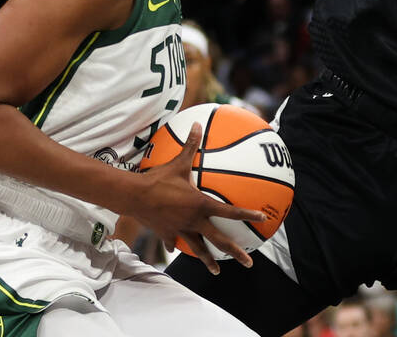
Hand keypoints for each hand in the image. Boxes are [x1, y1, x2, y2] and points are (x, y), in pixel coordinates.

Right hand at [132, 123, 266, 274]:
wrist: (134, 197)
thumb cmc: (158, 179)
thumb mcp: (177, 162)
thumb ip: (191, 145)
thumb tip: (198, 124)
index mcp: (201, 205)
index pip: (230, 211)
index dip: (248, 214)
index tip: (262, 218)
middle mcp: (194, 221)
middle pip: (219, 241)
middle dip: (235, 252)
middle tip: (248, 263)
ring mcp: (180, 230)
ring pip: (198, 249)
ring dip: (209, 260)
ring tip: (217, 271)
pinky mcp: (166, 234)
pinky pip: (174, 242)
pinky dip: (176, 244)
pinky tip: (176, 248)